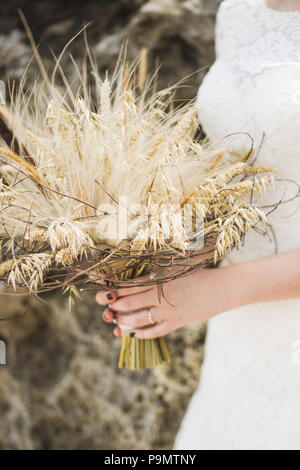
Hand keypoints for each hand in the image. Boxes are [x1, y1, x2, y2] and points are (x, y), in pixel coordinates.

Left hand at [95, 263, 249, 338]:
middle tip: (105, 306)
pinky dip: (142, 334)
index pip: (130, 285)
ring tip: (115, 321)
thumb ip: (156, 275)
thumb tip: (137, 278)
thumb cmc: (199, 275)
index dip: (114, 289)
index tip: (103, 290)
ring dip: (124, 321)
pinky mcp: (177, 323)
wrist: (223, 288)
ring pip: (138, 319)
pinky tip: (133, 334)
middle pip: (129, 302)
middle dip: (114, 305)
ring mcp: (169, 312)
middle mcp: (162, 297)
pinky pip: (155, 332)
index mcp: (160, 280)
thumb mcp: (176, 270)